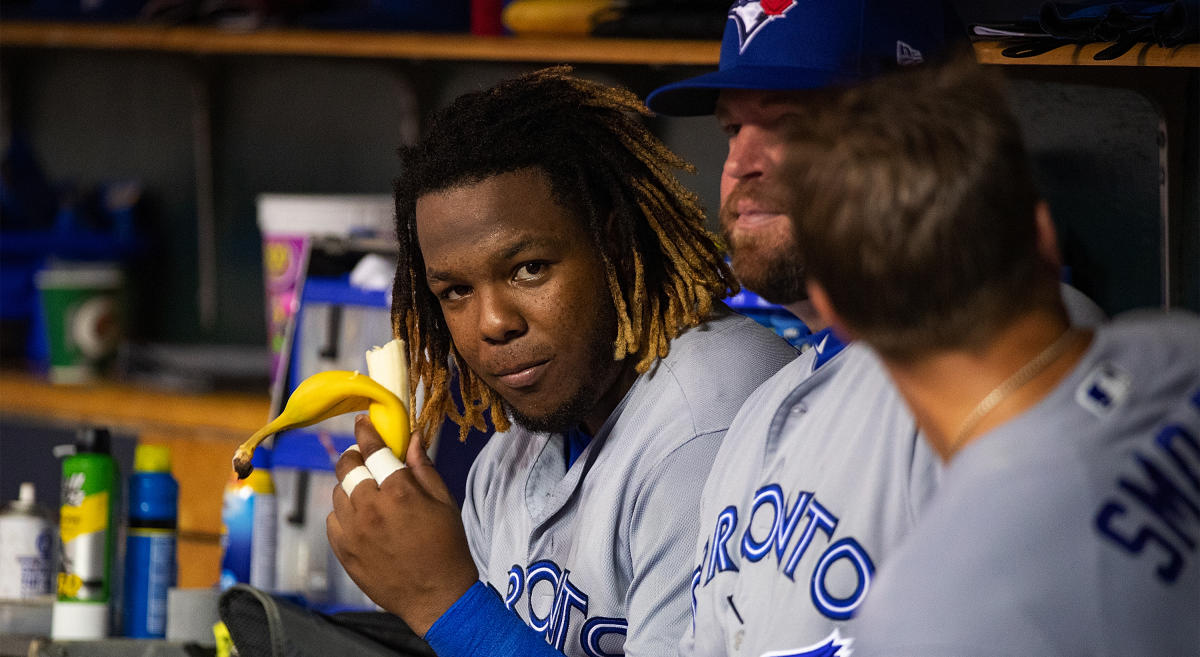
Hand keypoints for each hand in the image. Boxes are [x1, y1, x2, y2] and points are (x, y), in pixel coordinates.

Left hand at [327, 415, 478, 635]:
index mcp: (399, 493)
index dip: (366, 431)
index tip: (362, 421)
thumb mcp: (444, 503)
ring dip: (349, 485)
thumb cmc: (447, 548)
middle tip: (362, 456)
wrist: (436, 597)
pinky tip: (360, 517)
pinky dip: (343, 512)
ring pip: (338, 492)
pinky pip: (333, 519)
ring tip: (365, 491)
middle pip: (348, 467)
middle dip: (353, 455)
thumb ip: (423, 468)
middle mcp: (371, 508)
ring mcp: (353, 531)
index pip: (374, 450)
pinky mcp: (343, 551)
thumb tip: (411, 438)